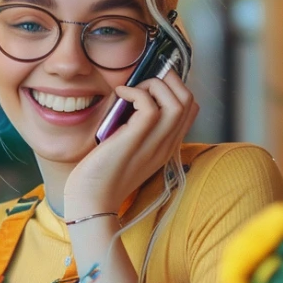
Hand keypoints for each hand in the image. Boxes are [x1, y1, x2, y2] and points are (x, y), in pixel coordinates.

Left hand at [65, 71, 199, 217]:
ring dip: (155, 85)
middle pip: (189, 101)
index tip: (152, 84)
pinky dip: (136, 92)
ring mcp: (154, 144)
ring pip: (177, 102)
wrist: (92, 202)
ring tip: (132, 90)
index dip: (175, 88)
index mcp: (166, 146)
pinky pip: (150, 107)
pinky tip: (120, 94)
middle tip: (143, 81)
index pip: (190, 109)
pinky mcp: (135, 141)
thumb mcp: (127, 147)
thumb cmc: (102, 174)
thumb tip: (130, 96)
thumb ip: (135, 128)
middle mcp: (166, 145)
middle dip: (169, 80)